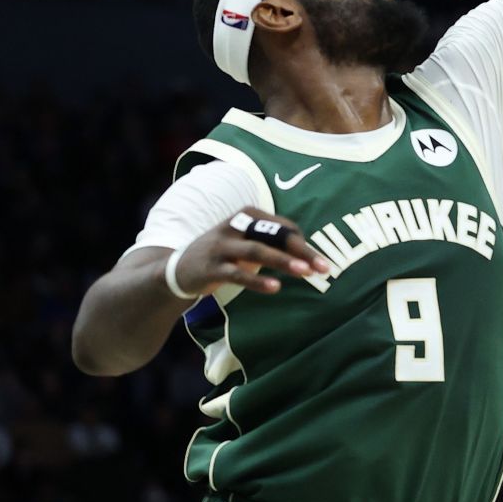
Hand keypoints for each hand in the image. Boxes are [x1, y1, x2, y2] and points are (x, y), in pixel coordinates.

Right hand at [171, 207, 328, 295]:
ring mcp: (221, 246)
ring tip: (306, 272)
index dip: (303, 244)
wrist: (178, 270)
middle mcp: (234, 225)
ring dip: (283, 261)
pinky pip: (237, 274)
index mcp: (247, 214)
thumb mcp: (248, 243)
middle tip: (324, 267)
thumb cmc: (224, 254)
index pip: (283, 227)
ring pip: (257, 251)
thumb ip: (273, 244)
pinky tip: (275, 288)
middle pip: (274, 236)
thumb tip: (310, 255)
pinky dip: (257, 280)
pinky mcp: (211, 267)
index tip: (321, 262)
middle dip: (301, 251)